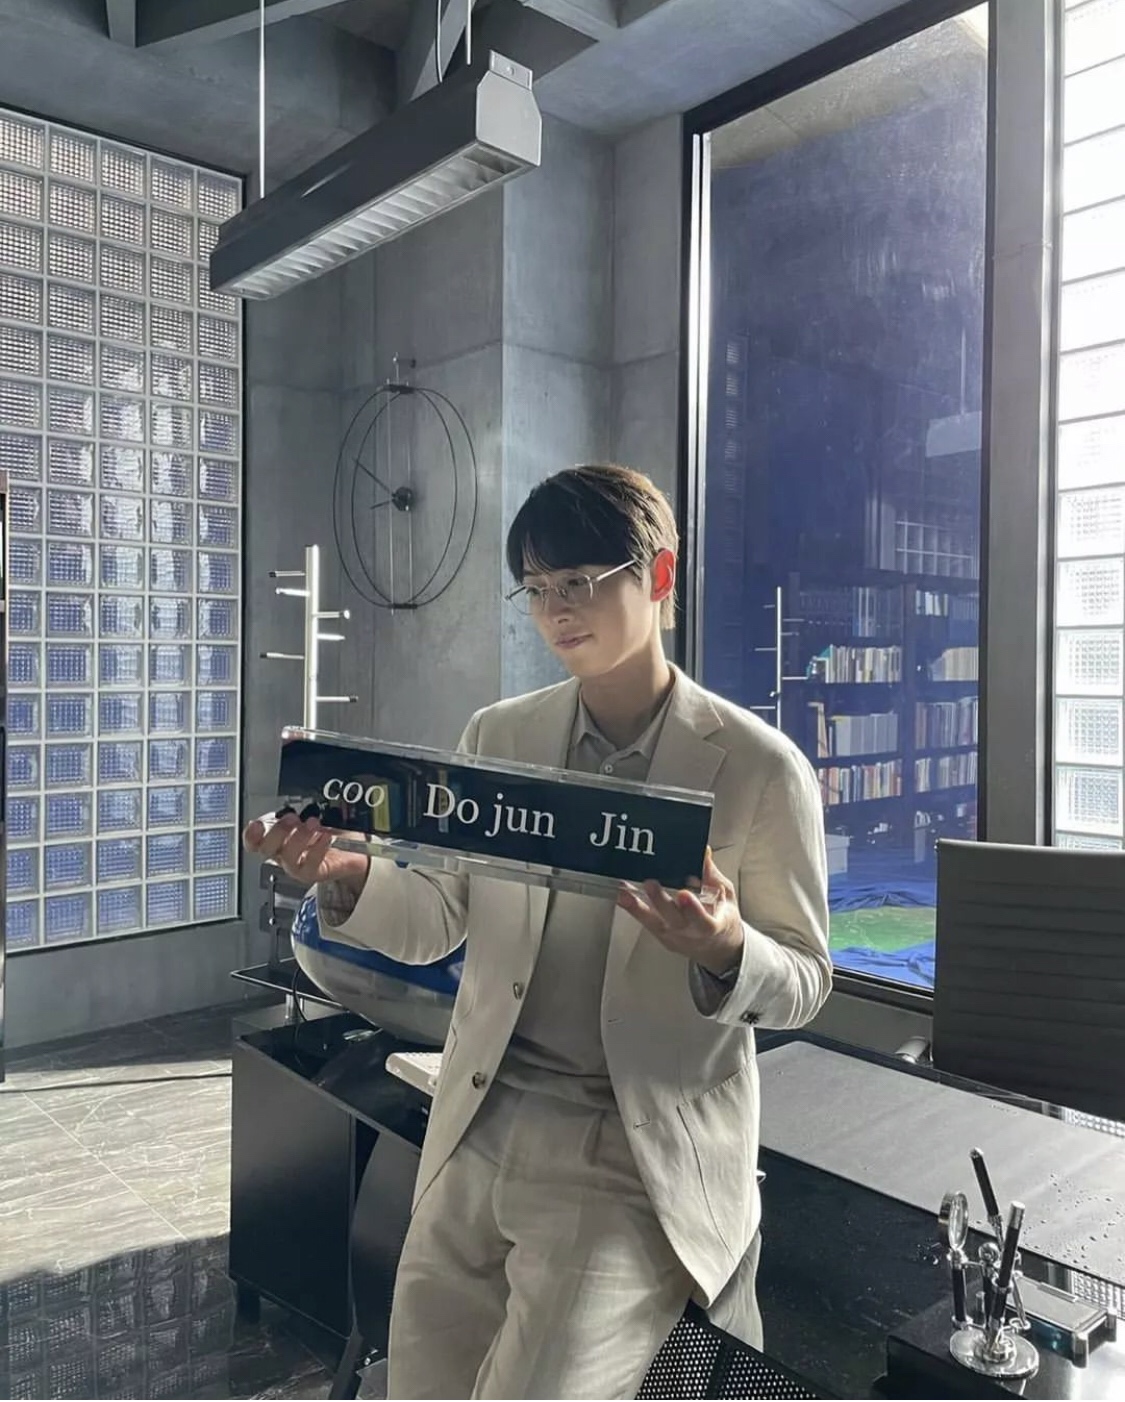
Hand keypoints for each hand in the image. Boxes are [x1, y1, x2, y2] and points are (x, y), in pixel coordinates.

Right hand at [242, 811, 368, 891]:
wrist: (355, 849)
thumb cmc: (330, 833)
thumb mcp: (311, 819)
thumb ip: (296, 815)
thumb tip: (287, 809)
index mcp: (279, 839)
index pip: (255, 842)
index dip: (251, 835)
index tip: (256, 824)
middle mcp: (285, 854)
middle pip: (267, 850)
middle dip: (277, 832)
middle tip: (291, 819)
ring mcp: (299, 866)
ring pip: (288, 858)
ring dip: (298, 838)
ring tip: (313, 824)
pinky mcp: (316, 873)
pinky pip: (311, 865)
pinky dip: (317, 849)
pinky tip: (325, 837)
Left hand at [617, 846, 743, 977]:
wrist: (718, 948)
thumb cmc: (722, 918)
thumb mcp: (726, 896)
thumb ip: (712, 875)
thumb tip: (702, 851)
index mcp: (713, 926)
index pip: (703, 921)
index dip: (693, 909)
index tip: (684, 894)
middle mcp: (691, 935)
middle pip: (674, 920)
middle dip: (661, 902)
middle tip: (650, 884)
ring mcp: (674, 937)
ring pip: (654, 923)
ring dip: (637, 907)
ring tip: (624, 893)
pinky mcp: (661, 936)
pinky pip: (646, 923)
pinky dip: (634, 909)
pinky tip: (622, 897)